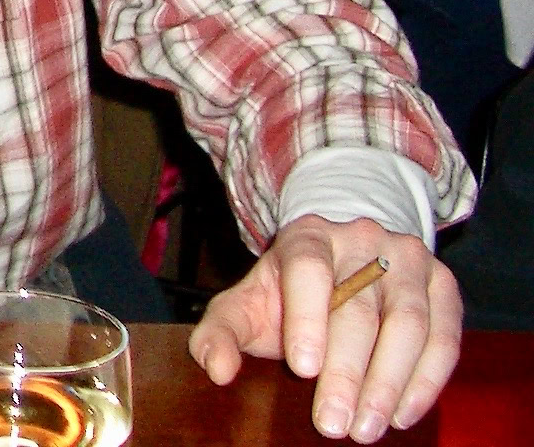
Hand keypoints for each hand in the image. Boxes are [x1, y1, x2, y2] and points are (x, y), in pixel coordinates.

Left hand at [190, 216, 459, 441]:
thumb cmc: (287, 294)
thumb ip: (220, 334)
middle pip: (358, 307)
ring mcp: (408, 260)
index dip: (306, 317)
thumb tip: (218, 370)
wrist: (344, 264)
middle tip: (333, 423)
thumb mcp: (246, 305)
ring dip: (389, 383)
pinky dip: (426, 380)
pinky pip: (444, 336)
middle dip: (347, 372)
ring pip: (407, 323)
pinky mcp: (443, 286)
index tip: (303, 369)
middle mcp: (360, 239)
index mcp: (306, 237)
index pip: (307, 269)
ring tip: (367, 427)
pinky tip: (403, 414)